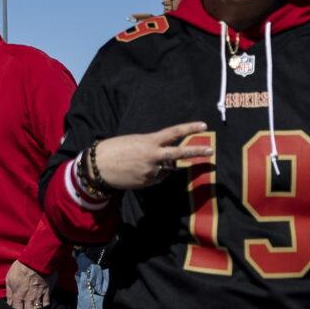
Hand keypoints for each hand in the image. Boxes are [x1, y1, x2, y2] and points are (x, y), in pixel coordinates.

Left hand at [4, 261, 50, 308]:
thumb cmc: (20, 267)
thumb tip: (8, 301)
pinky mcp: (46, 291)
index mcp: (18, 294)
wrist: (35, 260)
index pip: (16, 308)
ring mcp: (38, 295)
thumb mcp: (9, 278)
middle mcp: (28, 297)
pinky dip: (45, 307)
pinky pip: (46, 303)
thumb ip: (9, 291)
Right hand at [96, 122, 212, 191]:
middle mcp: (153, 156)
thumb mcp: (135, 142)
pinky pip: (156, 179)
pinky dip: (152, 175)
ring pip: (166, 169)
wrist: (99, 166)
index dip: (189, 128)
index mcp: (149, 141)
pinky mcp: (147, 182)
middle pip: (180, 153)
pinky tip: (137, 172)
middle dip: (196, 152)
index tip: (203, 126)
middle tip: (211, 151)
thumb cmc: (115, 149)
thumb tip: (167, 158)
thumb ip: (153, 147)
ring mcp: (151, 171)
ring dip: (161, 166)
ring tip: (141, 163)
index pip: (174, 133)